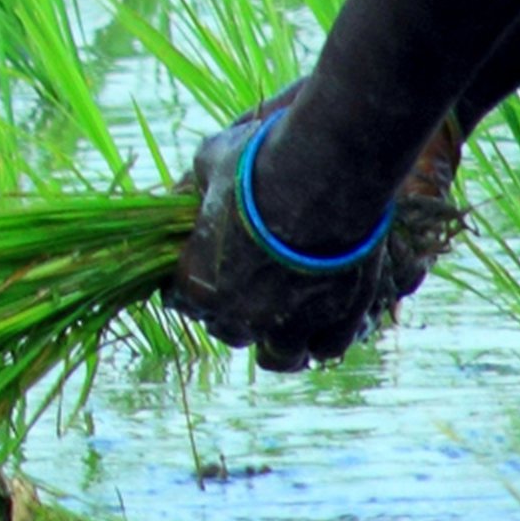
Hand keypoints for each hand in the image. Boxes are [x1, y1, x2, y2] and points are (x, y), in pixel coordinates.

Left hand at [167, 89, 468, 374]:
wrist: (323, 172)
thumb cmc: (258, 164)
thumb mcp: (209, 165)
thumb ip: (196, 190)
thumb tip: (187, 191)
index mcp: (198, 285)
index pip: (181, 301)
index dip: (193, 284)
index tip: (206, 269)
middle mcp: (241, 316)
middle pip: (227, 329)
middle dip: (233, 311)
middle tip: (248, 286)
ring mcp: (292, 323)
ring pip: (279, 356)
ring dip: (277, 341)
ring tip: (287, 323)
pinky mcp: (338, 319)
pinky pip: (327, 347)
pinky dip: (323, 336)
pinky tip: (323, 319)